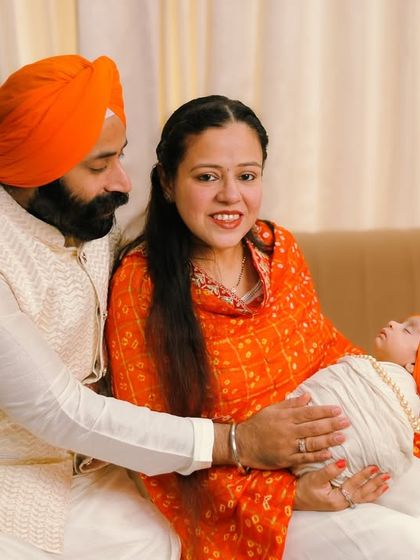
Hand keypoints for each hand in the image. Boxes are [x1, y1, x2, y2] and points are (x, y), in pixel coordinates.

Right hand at [233, 393, 349, 469]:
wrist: (242, 443)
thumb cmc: (258, 424)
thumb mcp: (272, 409)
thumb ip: (291, 403)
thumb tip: (308, 395)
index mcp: (285, 417)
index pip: (308, 413)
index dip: (324, 411)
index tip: (338, 410)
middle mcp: (287, 430)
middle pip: (313, 427)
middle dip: (331, 424)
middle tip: (347, 422)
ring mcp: (287, 446)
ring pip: (311, 442)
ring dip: (328, 440)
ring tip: (342, 437)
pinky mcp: (285, 459)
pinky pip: (304, 458)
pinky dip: (317, 456)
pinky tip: (329, 454)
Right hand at [294, 459, 389, 510]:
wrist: (294, 497)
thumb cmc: (303, 487)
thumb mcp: (315, 478)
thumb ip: (329, 470)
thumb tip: (343, 461)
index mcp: (336, 498)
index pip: (354, 485)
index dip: (364, 476)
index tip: (374, 467)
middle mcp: (342, 503)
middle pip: (363, 494)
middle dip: (375, 484)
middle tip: (387, 475)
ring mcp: (342, 504)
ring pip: (363, 498)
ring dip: (375, 490)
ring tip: (386, 483)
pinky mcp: (340, 501)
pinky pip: (359, 499)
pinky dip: (369, 495)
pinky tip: (374, 490)